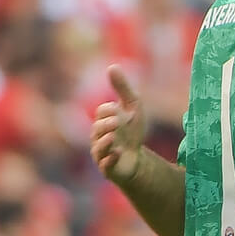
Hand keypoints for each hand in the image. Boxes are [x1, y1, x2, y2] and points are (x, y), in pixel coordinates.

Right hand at [90, 64, 146, 185]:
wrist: (136, 159)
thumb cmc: (131, 132)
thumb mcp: (132, 107)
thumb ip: (123, 88)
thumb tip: (112, 66)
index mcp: (103, 122)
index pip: (102, 113)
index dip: (109, 110)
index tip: (120, 109)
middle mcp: (99, 138)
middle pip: (98, 129)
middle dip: (107, 124)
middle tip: (117, 121)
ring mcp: (103, 154)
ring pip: (99, 147)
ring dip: (106, 141)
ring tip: (114, 136)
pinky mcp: (109, 169)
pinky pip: (106, 165)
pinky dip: (111, 159)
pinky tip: (119, 153)